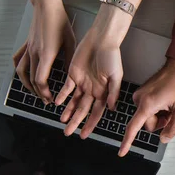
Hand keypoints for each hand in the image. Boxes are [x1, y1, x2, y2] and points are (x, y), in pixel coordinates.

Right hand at [13, 0, 75, 102]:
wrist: (46, 5)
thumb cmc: (60, 21)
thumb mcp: (72, 42)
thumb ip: (70, 60)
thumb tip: (73, 75)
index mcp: (47, 54)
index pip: (41, 80)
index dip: (45, 92)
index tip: (52, 99)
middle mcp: (35, 53)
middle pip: (32, 79)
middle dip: (39, 92)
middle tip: (47, 99)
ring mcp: (28, 49)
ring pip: (22, 72)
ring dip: (27, 84)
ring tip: (35, 91)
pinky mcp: (26, 44)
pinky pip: (18, 59)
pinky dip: (19, 70)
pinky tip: (23, 74)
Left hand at [55, 6, 130, 137]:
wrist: (101, 40)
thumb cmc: (112, 56)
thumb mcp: (116, 76)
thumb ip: (113, 92)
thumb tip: (110, 108)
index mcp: (104, 92)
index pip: (96, 112)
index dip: (90, 124)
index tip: (84, 134)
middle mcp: (93, 90)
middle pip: (83, 110)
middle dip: (76, 122)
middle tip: (68, 132)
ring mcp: (82, 83)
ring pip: (74, 101)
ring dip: (68, 112)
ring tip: (62, 122)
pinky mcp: (73, 74)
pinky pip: (66, 88)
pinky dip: (62, 96)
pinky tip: (58, 104)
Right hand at [118, 59, 174, 156]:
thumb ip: (173, 128)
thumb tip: (163, 139)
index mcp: (147, 104)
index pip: (134, 128)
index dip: (128, 142)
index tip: (122, 152)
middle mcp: (139, 99)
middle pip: (147, 124)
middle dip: (160, 122)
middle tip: (171, 112)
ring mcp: (139, 96)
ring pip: (148, 117)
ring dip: (159, 115)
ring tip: (169, 105)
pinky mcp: (141, 93)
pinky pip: (147, 109)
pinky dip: (157, 109)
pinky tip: (166, 101)